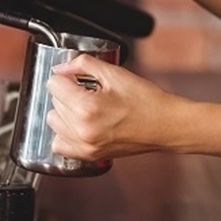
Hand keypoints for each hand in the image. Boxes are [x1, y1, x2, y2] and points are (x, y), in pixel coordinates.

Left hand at [43, 54, 172, 159]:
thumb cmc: (147, 101)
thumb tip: (61, 69)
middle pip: (54, 103)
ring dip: (64, 112)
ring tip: (85, 108)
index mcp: (87, 107)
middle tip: (89, 91)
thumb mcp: (115, 73)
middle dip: (67, 93)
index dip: (65, 76)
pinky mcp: (90, 156)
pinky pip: (60, 145)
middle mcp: (83, 130)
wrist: (166, 125)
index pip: (54, 85)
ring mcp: (86, 145)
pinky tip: (79, 124)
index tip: (77, 77)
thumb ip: (82, 65)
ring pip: (54, 123)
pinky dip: (65, 133)